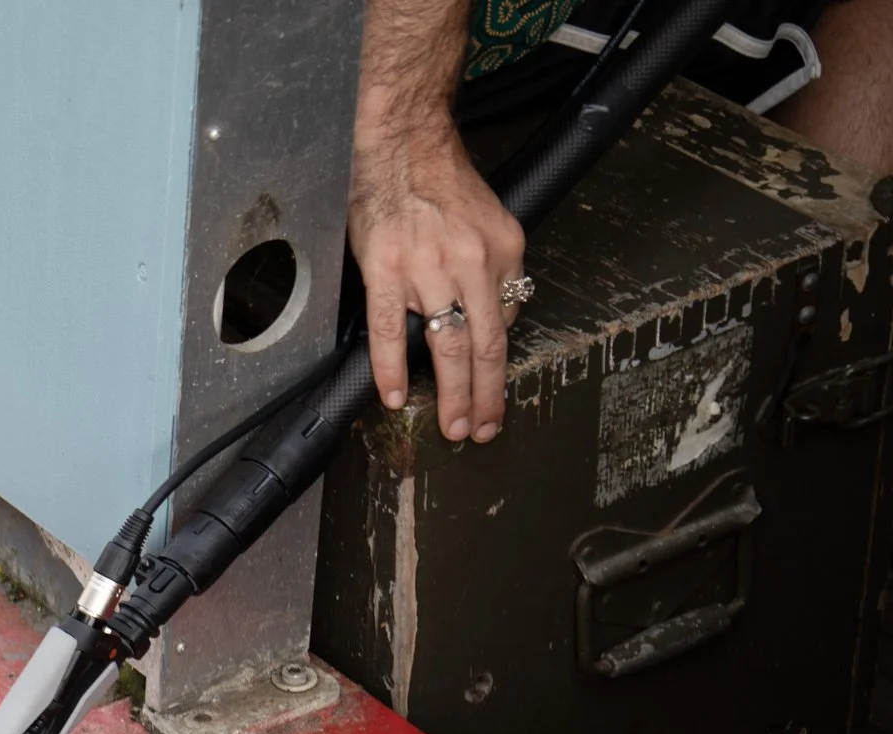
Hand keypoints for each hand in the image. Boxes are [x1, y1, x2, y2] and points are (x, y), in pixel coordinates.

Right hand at [347, 109, 526, 442]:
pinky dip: (391, 369)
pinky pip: (387, 331)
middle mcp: (471, 264)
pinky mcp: (386, 271)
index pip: (506, 323)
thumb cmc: (440, 182)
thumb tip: (488, 320)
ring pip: (447, 346)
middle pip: (486, 347)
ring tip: (452, 425)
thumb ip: (494, 271)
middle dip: (486, 396)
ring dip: (453, 394)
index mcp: (503, 252)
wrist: (403, 145)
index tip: (493, 395)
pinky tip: (396, 397)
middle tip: (481, 429)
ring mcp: (427, 271)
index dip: (498, 366)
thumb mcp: (491, 221)